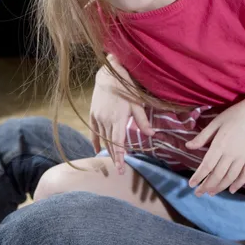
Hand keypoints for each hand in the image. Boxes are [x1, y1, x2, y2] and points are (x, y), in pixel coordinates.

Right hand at [90, 56, 154, 173]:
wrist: (108, 74)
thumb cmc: (126, 87)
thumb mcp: (137, 103)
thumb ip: (143, 121)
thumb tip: (152, 135)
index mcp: (118, 119)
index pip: (118, 143)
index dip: (119, 157)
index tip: (121, 169)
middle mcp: (106, 120)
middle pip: (110, 143)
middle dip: (115, 157)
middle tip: (119, 171)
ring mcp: (98, 117)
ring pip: (102, 138)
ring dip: (108, 150)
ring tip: (113, 160)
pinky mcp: (92, 114)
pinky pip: (93, 131)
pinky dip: (96, 141)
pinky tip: (97, 149)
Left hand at [186, 99, 244, 195]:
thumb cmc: (235, 114)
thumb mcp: (216, 122)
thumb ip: (203, 137)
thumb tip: (188, 146)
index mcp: (219, 145)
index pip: (206, 166)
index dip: (198, 177)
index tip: (191, 185)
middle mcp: (231, 155)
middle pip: (217, 175)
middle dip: (206, 186)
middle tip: (198, 193)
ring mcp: (243, 158)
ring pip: (230, 178)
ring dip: (220, 187)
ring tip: (211, 193)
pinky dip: (238, 184)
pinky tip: (232, 190)